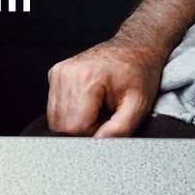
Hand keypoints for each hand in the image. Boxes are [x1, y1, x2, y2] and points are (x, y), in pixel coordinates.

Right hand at [46, 36, 165, 136]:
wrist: (135, 48)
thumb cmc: (139, 72)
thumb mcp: (138, 105)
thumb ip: (119, 130)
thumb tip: (98, 146)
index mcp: (86, 78)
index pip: (74, 128)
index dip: (93, 133)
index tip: (109, 121)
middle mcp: (67, 73)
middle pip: (62, 125)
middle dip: (84, 128)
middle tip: (105, 114)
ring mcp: (58, 73)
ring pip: (55, 119)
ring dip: (77, 121)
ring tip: (98, 107)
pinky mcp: (55, 75)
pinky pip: (56, 108)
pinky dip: (72, 112)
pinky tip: (88, 102)